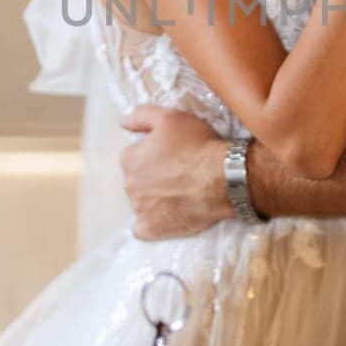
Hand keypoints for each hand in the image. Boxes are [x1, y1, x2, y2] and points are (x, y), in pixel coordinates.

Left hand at [119, 106, 230, 239]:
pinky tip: (166, 217)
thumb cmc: (197, 145)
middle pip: (137, 180)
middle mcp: (130, 185)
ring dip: (154, 199)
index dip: (154, 154)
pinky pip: (143, 229)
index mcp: (129, 159)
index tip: (172, 154)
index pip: (134, 156)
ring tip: (180, 193)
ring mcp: (140, 209)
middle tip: (179, 173)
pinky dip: (151, 224)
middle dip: (153, 177)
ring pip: (141, 203)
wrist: (223, 178)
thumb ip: (141, 116)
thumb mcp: (170, 118)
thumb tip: (122, 122)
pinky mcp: (153, 229)